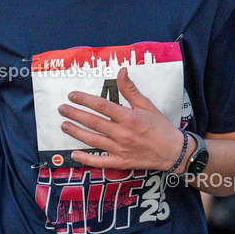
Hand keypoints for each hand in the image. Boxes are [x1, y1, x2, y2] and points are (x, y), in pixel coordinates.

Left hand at [58, 67, 183, 170]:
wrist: (173, 152)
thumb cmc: (160, 127)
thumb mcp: (147, 105)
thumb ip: (130, 89)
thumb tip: (121, 71)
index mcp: (128, 117)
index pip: (101, 105)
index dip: (84, 99)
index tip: (72, 95)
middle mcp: (122, 133)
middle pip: (93, 122)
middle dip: (75, 114)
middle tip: (61, 109)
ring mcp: (120, 149)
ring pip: (92, 140)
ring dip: (76, 132)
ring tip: (63, 125)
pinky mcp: (120, 162)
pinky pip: (100, 162)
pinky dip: (86, 159)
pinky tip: (74, 154)